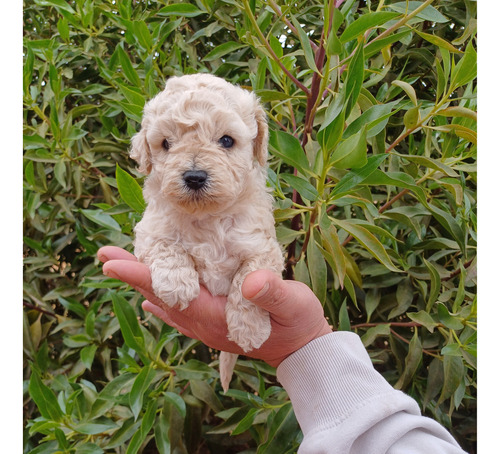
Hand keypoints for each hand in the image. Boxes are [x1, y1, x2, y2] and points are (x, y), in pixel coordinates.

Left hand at [98, 246, 331, 366]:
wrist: (302, 347)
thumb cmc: (298, 323)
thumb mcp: (293, 305)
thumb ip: (272, 293)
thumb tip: (249, 283)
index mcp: (216, 317)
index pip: (172, 294)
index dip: (143, 277)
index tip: (114, 264)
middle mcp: (204, 323)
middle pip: (160, 297)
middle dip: (133, 275)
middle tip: (105, 255)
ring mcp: (206, 325)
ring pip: (166, 303)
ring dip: (143, 283)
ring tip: (120, 266)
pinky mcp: (213, 322)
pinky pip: (178, 311)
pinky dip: (161, 300)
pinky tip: (150, 300)